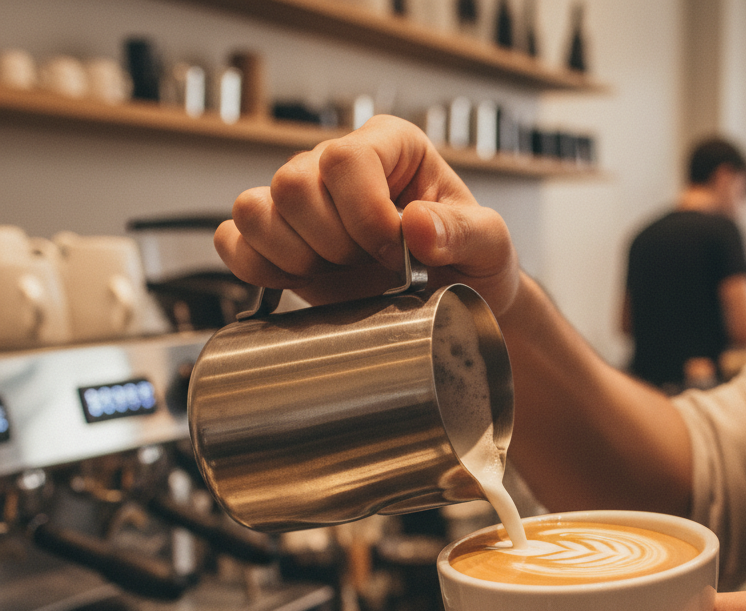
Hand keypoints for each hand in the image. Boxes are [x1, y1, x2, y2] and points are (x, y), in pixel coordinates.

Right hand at [214, 115, 520, 313]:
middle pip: (293, 183)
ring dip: (295, 256)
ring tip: (339, 274)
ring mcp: (305, 204)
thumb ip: (465, 232)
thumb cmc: (474, 266)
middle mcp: (339, 167)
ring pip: (256, 210)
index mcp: (391, 147)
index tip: (395, 254)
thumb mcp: (491, 247)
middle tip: (369, 267)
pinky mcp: (280, 242)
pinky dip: (257, 267)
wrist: (454, 306)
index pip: (347, 159)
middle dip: (333, 243)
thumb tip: (416, 223)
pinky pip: (234, 241)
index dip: (365, 216)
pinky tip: (301, 281)